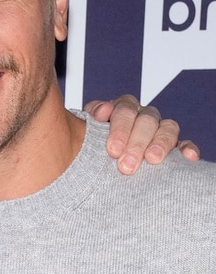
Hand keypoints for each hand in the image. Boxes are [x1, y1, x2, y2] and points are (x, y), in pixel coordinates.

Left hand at [85, 95, 200, 174]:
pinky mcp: (174, 145)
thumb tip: (103, 111)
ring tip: (152, 160)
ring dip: (160, 144)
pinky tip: (187, 157)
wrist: (95, 160)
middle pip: (147, 120)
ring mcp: (160, 129)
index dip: (119, 129)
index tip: (112, 150)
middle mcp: (144, 115)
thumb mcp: (86, 128)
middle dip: (136, 143)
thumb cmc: (91, 142)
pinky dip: (187, 148)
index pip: (125, 109)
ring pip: (168, 128)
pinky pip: (185, 143)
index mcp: (123, 108)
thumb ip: (92, 116)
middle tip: (126, 165)